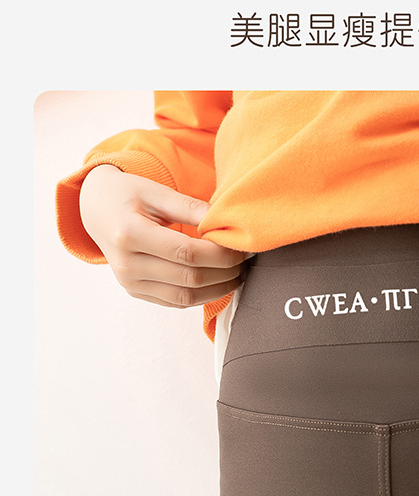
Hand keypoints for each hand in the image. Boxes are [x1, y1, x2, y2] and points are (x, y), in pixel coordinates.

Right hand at [79, 165, 248, 306]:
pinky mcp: (137, 293)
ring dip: (219, 289)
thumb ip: (191, 207)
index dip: (220, 254)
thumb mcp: (156, 192)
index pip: (186, 253)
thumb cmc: (128, 195)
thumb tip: (226, 224)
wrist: (95, 210)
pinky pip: (177, 303)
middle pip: (189, 278)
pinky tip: (219, 283)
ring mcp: (130, 284)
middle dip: (225, 272)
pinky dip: (203, 296)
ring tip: (238, 274)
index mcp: (129, 234)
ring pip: (186, 298)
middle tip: (245, 260)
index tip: (241, 247)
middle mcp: (126, 265)